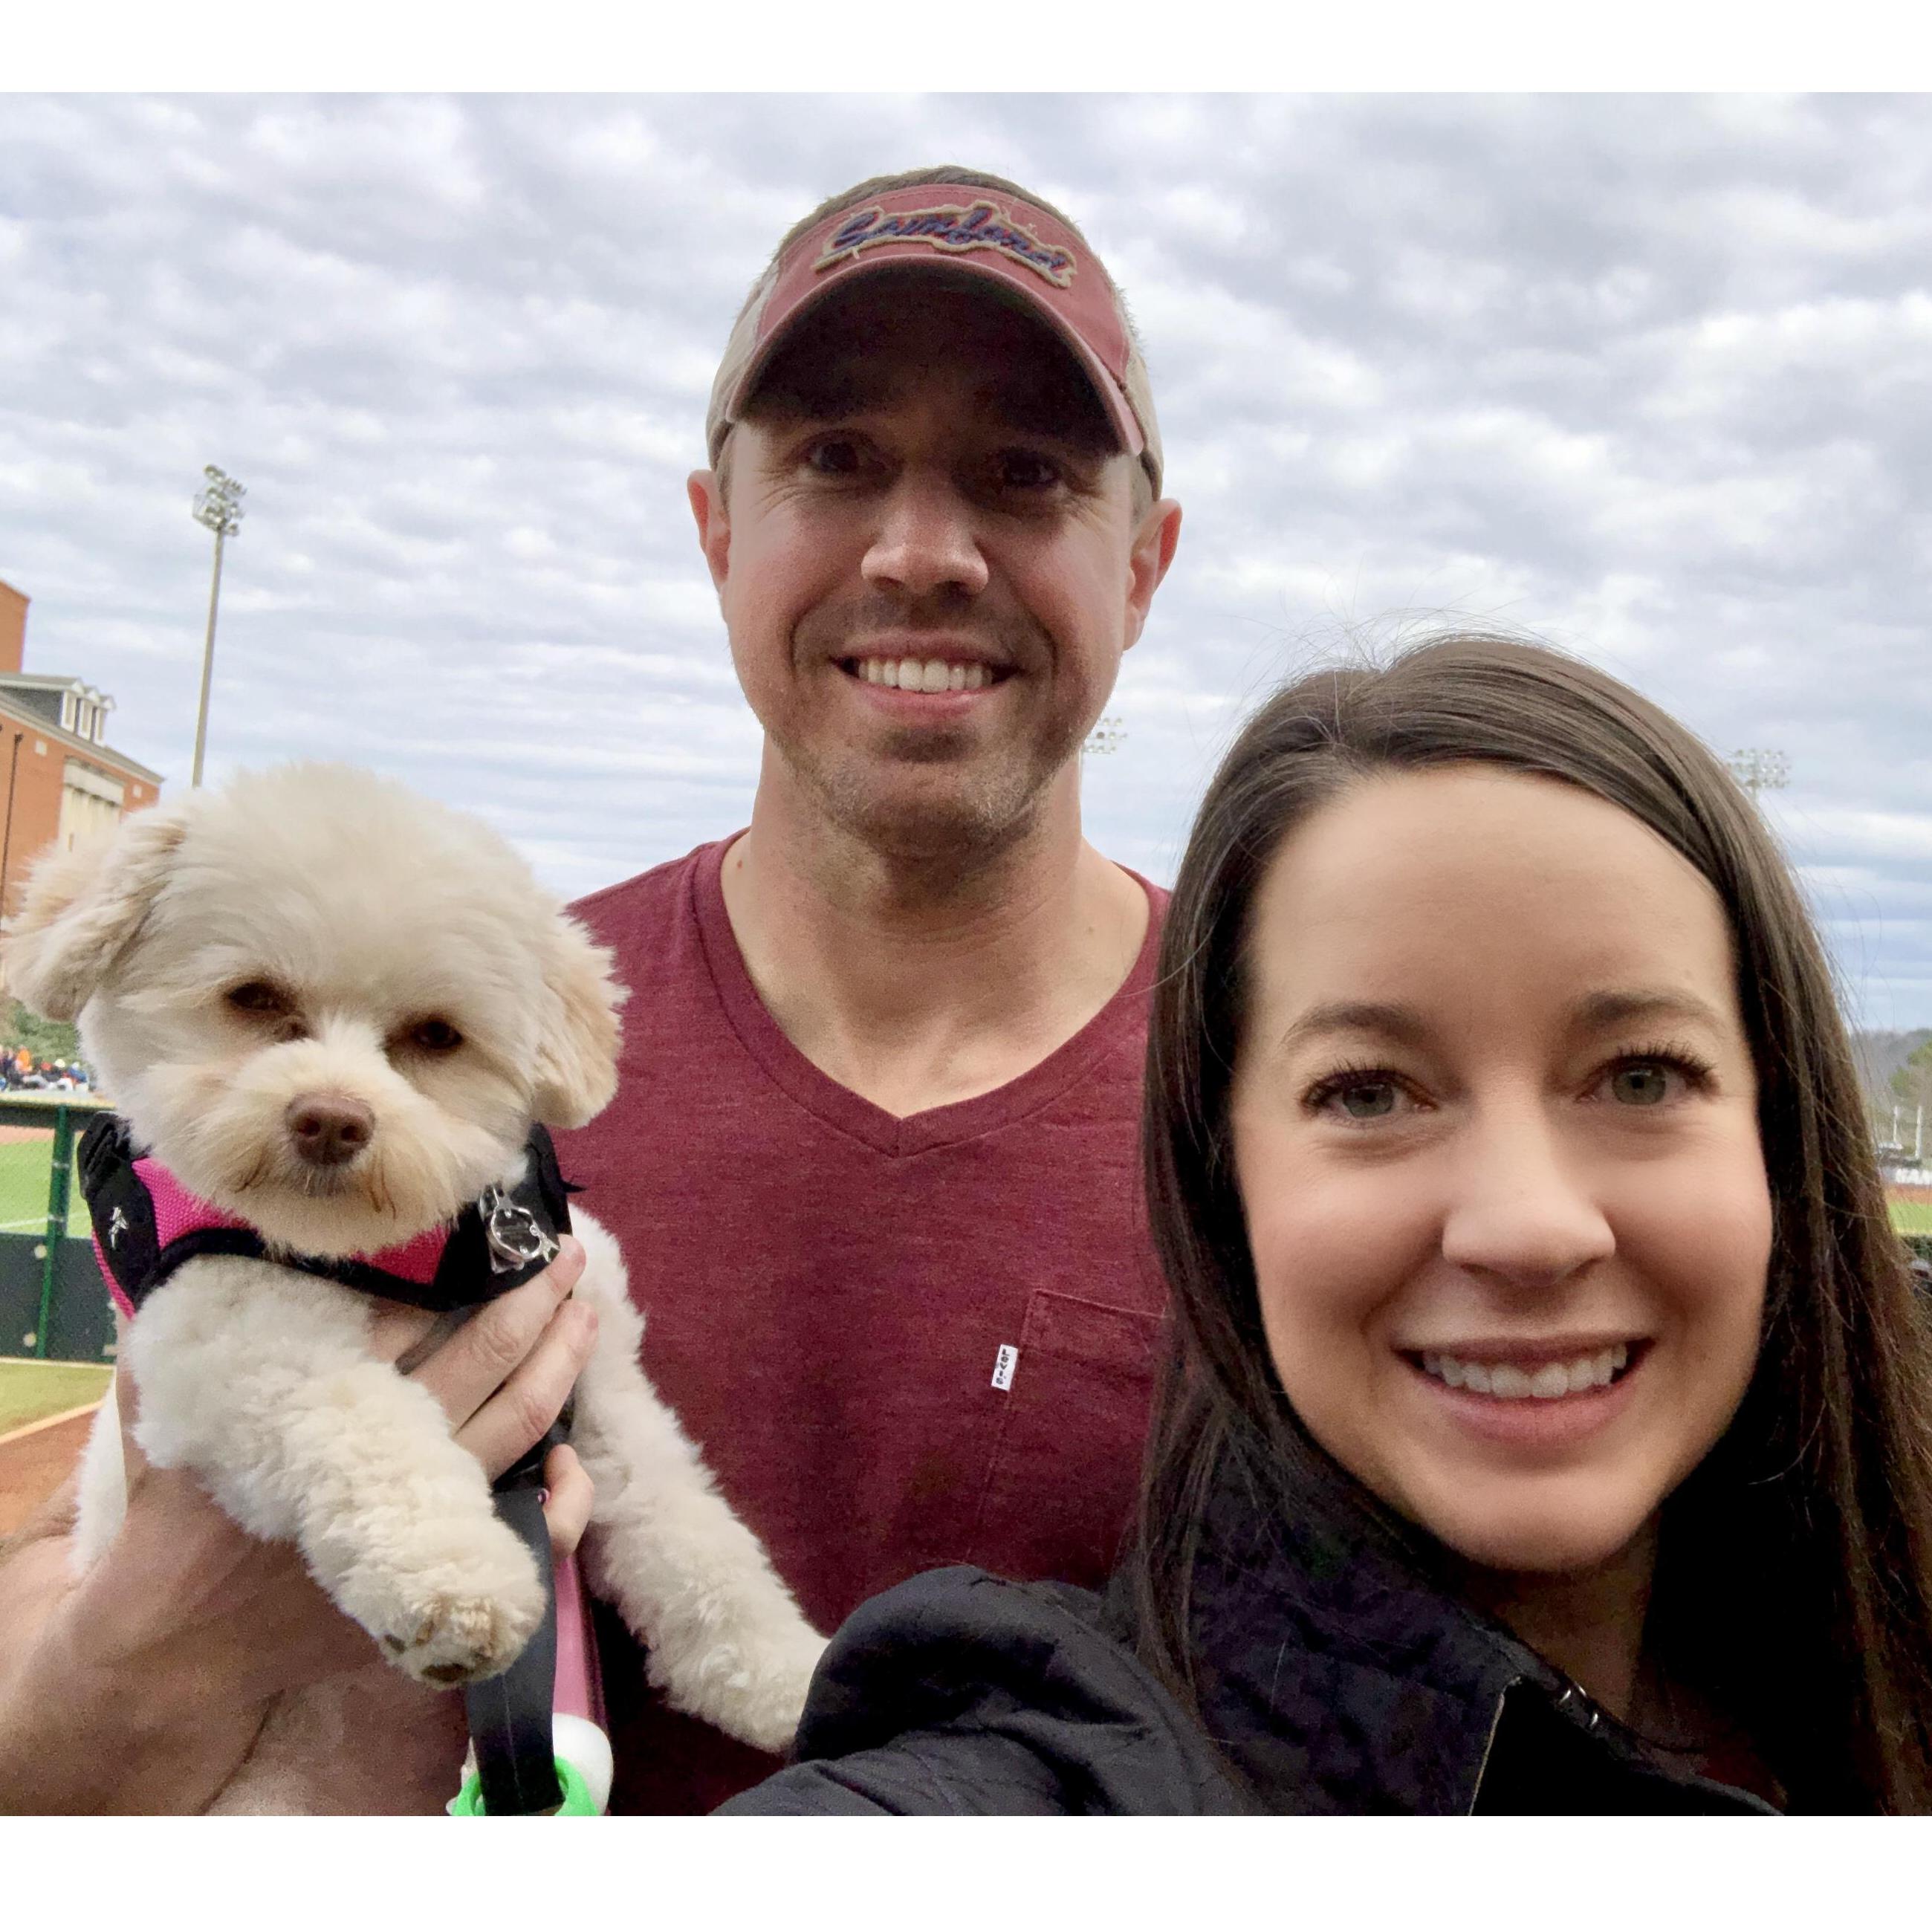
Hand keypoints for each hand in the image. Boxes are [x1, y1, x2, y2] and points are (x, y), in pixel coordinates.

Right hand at [1, 1239, 598, 1810]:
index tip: (495, 1230)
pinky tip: (570, 1455)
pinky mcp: (441, 1568)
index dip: (461, 1267)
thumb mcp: (167, 1411)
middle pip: (485, 1356)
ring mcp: (425, 1512)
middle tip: (567, 1256)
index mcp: (326, 1399)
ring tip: (583, 1313)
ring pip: (519, 1424)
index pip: (412, 1315)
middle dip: (533, 1298)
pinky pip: (537, 1536)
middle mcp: (388, 1451)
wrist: (182, 1640)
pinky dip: (568, 1495)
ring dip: (560, 1361)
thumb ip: (182, 1335)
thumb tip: (205, 1261)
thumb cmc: (179, 1516)